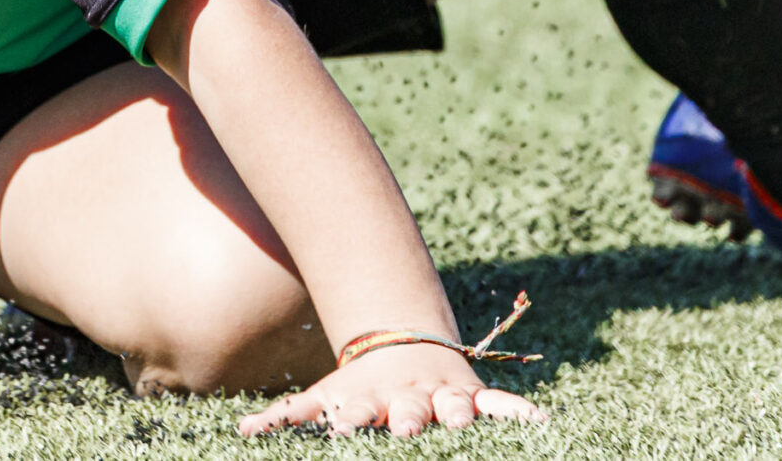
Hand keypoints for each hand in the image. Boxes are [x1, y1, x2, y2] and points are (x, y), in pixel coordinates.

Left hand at [238, 342, 540, 438]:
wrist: (400, 347)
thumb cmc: (358, 389)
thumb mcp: (323, 399)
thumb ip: (287, 417)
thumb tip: (241, 433)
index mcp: (368, 401)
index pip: (357, 410)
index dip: (350, 420)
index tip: (343, 429)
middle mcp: (407, 398)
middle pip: (410, 409)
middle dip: (409, 419)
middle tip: (406, 428)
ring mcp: (442, 395)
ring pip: (456, 403)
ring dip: (460, 412)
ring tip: (463, 420)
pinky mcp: (472, 395)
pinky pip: (501, 403)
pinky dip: (519, 411)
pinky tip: (541, 422)